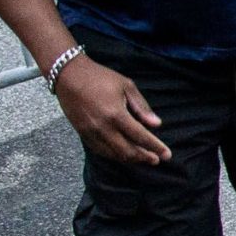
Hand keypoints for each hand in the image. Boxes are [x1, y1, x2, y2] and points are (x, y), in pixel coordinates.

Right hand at [53, 54, 171, 163]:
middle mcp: (102, 127)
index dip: (155, 147)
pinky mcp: (82, 134)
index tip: (167, 155)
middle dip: (144, 157)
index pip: (140, 136)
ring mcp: (90, 132)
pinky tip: (123, 155)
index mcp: (116, 114)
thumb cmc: (100, 77)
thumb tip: (156, 124)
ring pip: (113, 154)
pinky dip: (114, 155)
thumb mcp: (126, 86)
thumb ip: (142, 107)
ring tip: (143, 159)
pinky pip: (100, 151)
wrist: (68, 76)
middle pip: (127, 151)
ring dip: (130, 159)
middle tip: (156, 160)